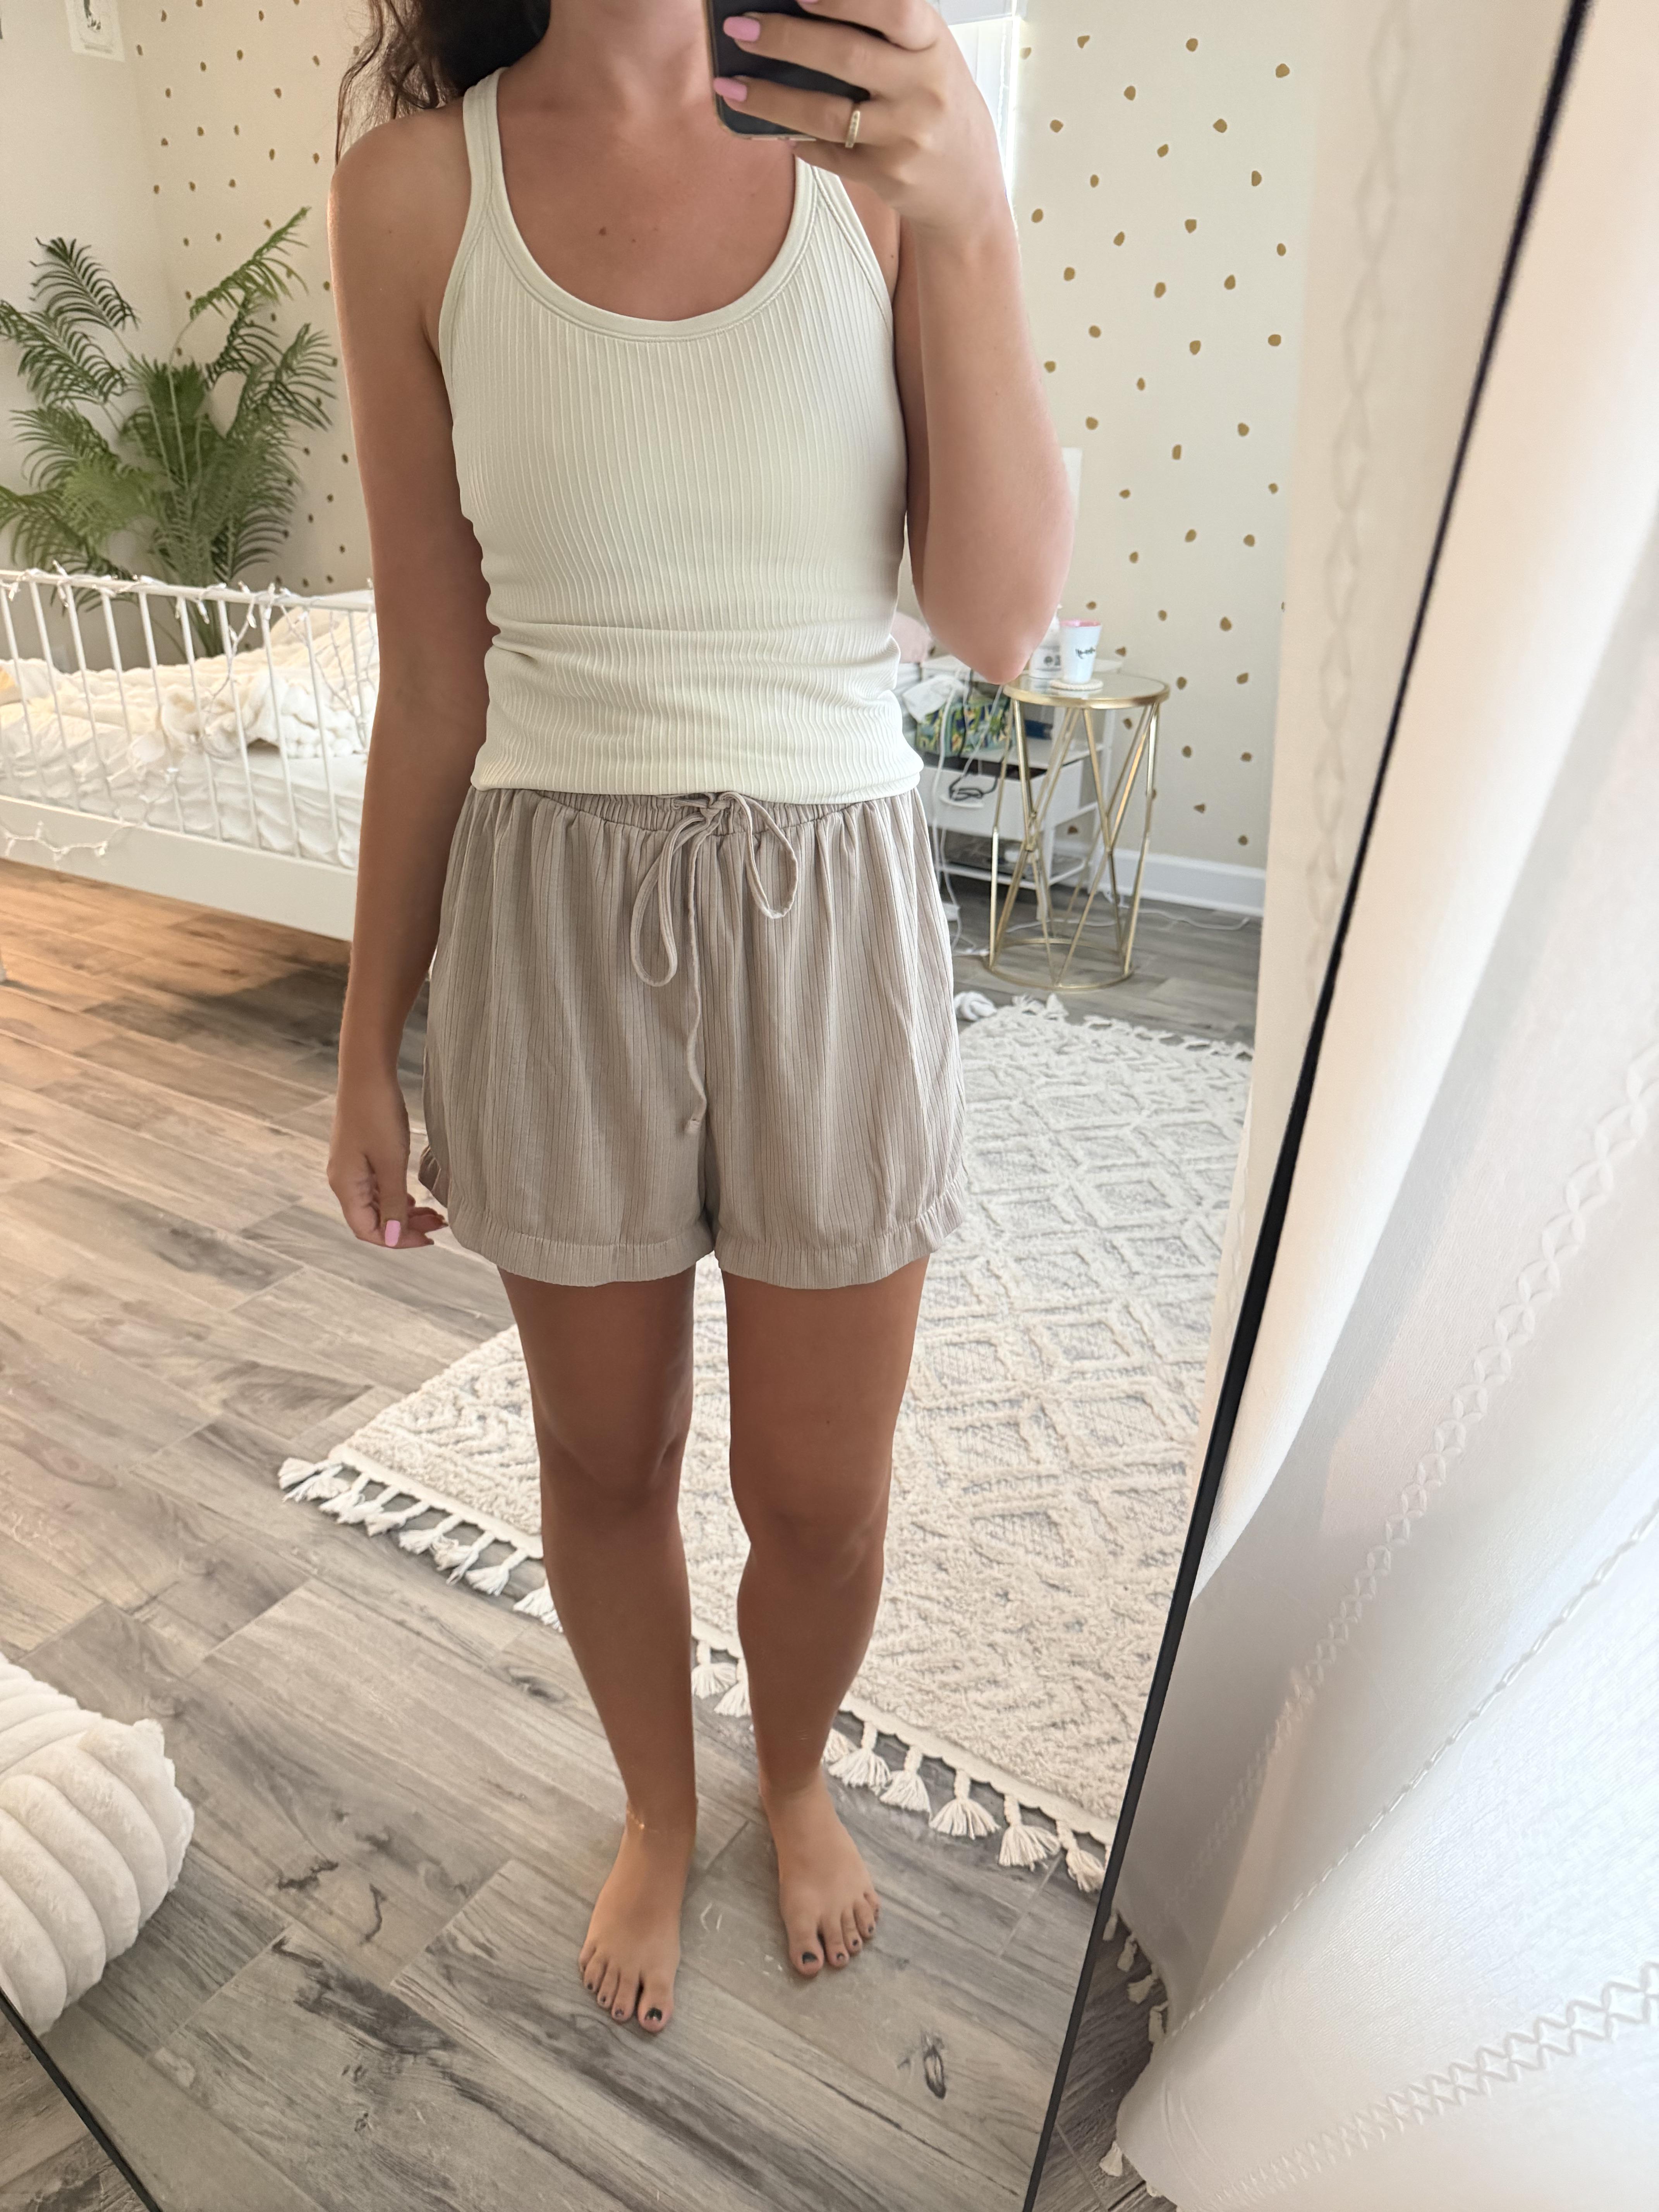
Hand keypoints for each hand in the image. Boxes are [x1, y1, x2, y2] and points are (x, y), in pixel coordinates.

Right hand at [327, 1063, 445, 1249]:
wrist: (367, 1073)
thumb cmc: (377, 1113)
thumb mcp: (391, 1161)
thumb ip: (393, 1201)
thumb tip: (394, 1237)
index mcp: (346, 1186)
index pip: (368, 1230)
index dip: (398, 1240)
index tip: (429, 1238)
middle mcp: (344, 1180)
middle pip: (373, 1219)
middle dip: (406, 1227)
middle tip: (439, 1225)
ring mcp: (351, 1167)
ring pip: (377, 1203)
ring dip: (404, 1212)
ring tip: (434, 1213)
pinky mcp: (360, 1154)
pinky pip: (378, 1187)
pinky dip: (397, 1196)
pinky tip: (415, 1196)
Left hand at [714, 0, 1004, 238]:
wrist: (968, 190)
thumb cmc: (937, 107)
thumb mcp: (928, 57)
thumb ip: (885, 31)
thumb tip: (806, 8)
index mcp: (933, 45)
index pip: (894, 9)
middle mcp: (924, 88)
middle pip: (846, 56)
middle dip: (785, 40)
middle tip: (740, 30)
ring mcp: (906, 136)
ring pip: (826, 114)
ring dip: (770, 100)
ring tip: (732, 87)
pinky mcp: (888, 175)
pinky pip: (830, 154)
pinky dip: (798, 141)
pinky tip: (775, 130)